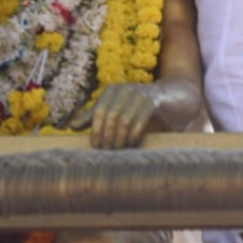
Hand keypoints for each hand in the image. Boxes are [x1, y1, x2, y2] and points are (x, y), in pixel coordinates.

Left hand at [68, 78, 201, 147]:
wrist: (172, 98)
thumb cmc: (140, 108)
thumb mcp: (116, 110)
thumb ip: (95, 117)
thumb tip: (70, 127)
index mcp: (112, 91)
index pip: (98, 112)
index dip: (96, 131)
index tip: (96, 147)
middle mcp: (124, 90)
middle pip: (109, 116)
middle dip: (107, 136)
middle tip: (107, 152)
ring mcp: (139, 94)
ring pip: (123, 119)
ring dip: (119, 138)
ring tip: (119, 150)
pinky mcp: (153, 101)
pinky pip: (139, 119)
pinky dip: (134, 135)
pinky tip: (133, 144)